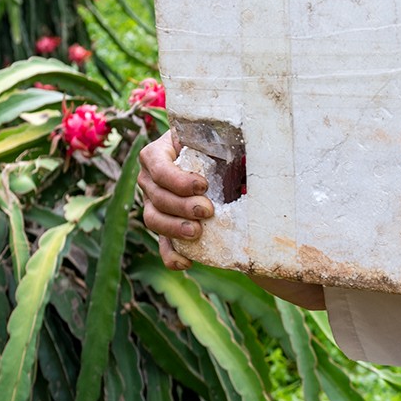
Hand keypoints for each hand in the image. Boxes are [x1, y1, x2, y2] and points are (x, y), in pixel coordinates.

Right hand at [139, 130, 212, 269]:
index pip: (158, 167)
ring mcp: (154, 204)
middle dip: (180, 206)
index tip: (203, 185)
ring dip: (173, 228)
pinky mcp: (165, 226)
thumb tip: (250, 142)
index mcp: (158, 154)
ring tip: (196, 232)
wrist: (221, 168)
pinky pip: (161, 244)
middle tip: (207, 211)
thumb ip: (223, 137)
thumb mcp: (217, 138)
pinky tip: (187, 263)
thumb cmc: (217, 146)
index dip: (177, 179)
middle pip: (155, 196)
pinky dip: (171, 255)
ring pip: (153, 219)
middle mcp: (150, 179)